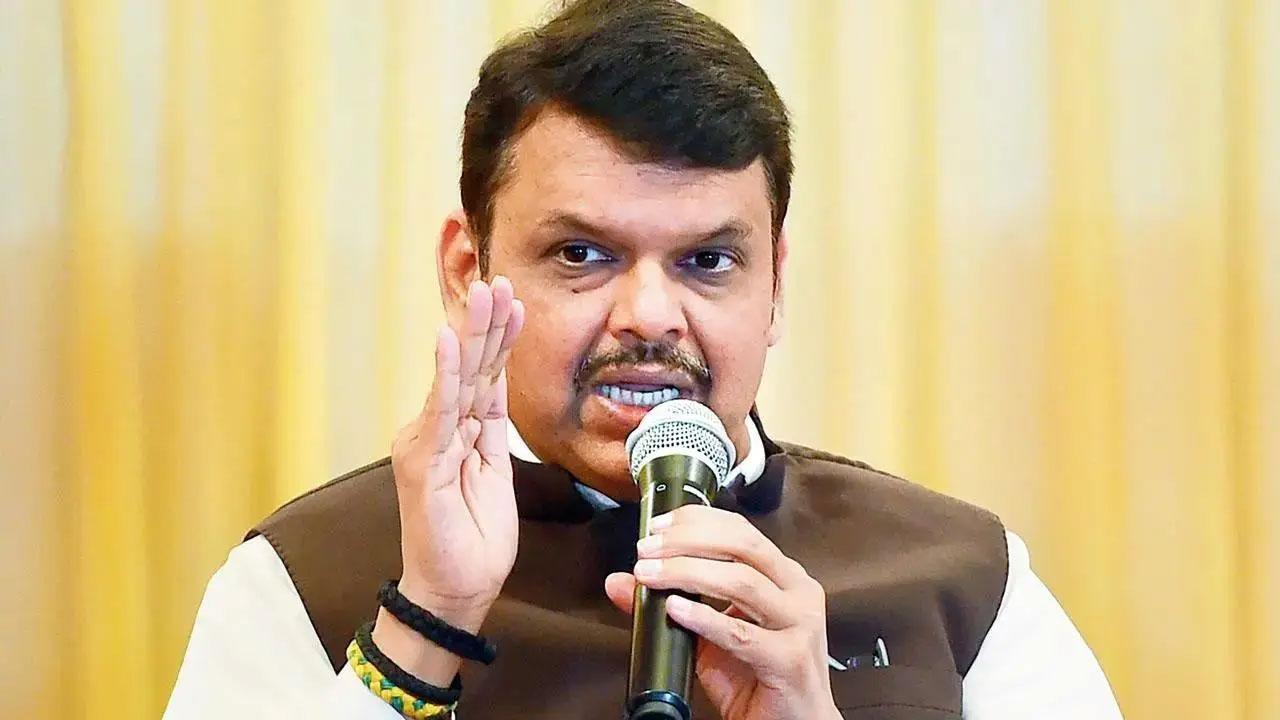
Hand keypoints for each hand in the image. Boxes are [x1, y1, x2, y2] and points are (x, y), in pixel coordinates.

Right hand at [388, 277, 524, 629]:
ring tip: (485, 294)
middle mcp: (437, 428)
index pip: (483, 374)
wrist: (456, 587)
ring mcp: (426, 441)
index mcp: (458, 430)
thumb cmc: (474, 537)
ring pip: (456, 377)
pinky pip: (439, 410)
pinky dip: (445, 373)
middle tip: (500, 279)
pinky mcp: (421, 460)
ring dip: (472, 333)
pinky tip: (450, 340)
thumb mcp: (493, 471)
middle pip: (469, 366)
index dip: (499, 337)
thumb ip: (490, 428)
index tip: (516, 299)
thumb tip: (496, 385)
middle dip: (486, 321)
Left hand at [605, 506, 841, 719]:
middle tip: (647, 548)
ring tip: (651, 576)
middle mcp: (797, 593)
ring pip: (741, 581)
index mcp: (784, 577)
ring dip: (687, 573)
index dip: (696, 521)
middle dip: (687, 541)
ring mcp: (799, 625)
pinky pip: (741, 633)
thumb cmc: (759, 678)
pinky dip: (704, 617)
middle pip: (742, 545)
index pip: (740, 530)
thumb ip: (669, 602)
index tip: (658, 525)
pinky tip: (676, 609)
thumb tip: (619, 582)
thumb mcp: (708, 635)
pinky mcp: (790, 660)